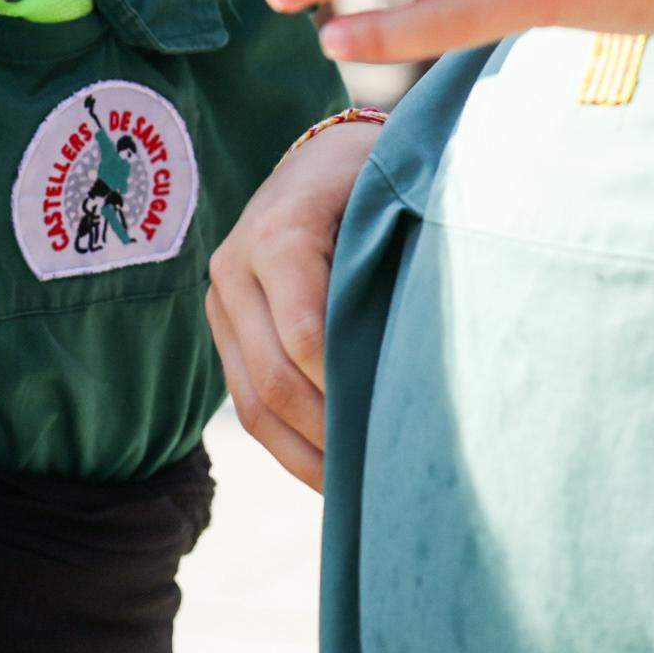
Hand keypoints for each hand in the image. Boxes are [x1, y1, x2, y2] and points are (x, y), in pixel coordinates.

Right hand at [206, 115, 379, 489]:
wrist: (322, 155)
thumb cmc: (378, 177)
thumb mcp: (394, 202)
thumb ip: (401, 264)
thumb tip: (432, 361)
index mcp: (280, 232)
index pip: (306, 336)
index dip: (348, 391)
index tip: (399, 431)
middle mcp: (235, 266)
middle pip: (274, 380)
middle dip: (330, 437)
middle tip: (385, 479)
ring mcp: (221, 299)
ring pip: (252, 404)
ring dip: (305, 457)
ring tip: (357, 498)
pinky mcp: (223, 326)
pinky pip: (247, 400)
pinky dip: (289, 445)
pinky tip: (332, 475)